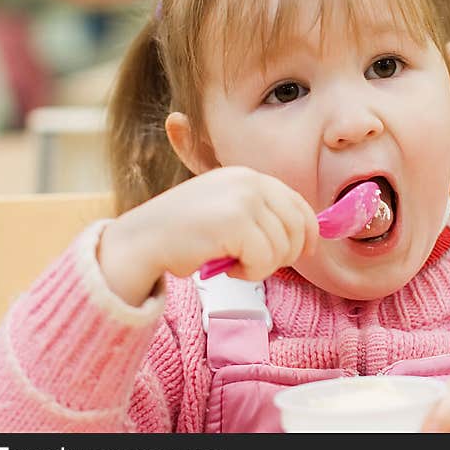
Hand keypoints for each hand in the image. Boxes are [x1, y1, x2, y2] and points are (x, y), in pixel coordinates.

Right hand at [97, 166, 319, 305]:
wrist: (141, 242)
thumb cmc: (182, 235)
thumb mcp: (225, 211)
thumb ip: (258, 214)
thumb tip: (304, 237)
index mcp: (247, 176)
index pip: (296, 202)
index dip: (308, 230)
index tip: (306, 250)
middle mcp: (248, 182)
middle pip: (296, 226)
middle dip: (285, 254)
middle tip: (257, 265)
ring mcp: (243, 199)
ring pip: (282, 247)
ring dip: (262, 267)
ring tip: (233, 265)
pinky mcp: (236, 222)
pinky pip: (265, 259)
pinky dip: (250, 273)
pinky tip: (227, 269)